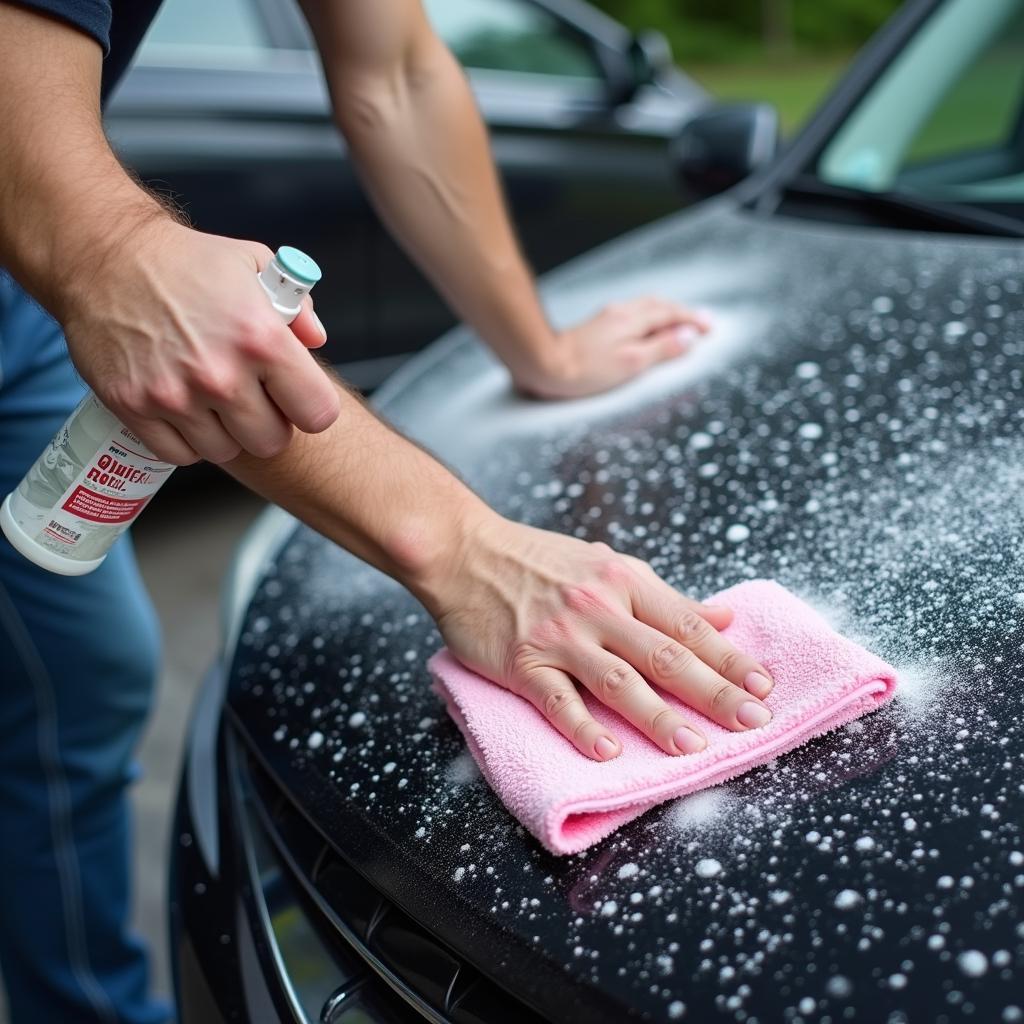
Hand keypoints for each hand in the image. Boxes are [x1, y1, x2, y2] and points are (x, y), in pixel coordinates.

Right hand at [61, 218, 340, 464]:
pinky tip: (186, 409)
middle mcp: (220, 374)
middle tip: (254, 399)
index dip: (311, 407)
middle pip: (271, 441)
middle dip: (269, 423)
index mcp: (260, 338)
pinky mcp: (134, 407)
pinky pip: (179, 454)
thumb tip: (316, 341)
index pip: (317, 413)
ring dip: (226, 432)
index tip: (297, 398)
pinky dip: (186, 439)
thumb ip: (297, 307)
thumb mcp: (255, 264)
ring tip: (214, 400)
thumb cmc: (184, 261)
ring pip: (225, 451)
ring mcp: (175, 395)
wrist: (105, 256)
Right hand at [421, 513, 773, 760]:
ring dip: (660, 718)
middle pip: (665, 656)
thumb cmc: (538, 560)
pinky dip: (583, 728)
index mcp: (623, 581)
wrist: (467, 551)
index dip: (729, 656)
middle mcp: (597, 608)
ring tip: (696, 747)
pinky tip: (608, 752)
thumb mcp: (608, 564)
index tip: (764, 685)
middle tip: (753, 722)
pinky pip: (557, 700)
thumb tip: (723, 615)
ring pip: (619, 683)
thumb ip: (664, 596)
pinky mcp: (522, 662)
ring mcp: (559, 637)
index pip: (687, 625)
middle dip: (714, 692)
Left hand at [514, 297, 709, 399]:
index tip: (709, 327)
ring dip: (663, 315)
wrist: (543, 365)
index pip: (670, 314)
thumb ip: (662, 348)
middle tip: (699, 323)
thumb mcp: (632, 363)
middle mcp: (620, 312)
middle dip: (680, 313)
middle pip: (658, 306)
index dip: (692, 320)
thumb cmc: (585, 369)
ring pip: (643, 309)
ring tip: (676, 325)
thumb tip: (688, 337)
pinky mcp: (595, 327)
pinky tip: (643, 330)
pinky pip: (630, 316)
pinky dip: (646, 320)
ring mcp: (606, 318)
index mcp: (632, 319)